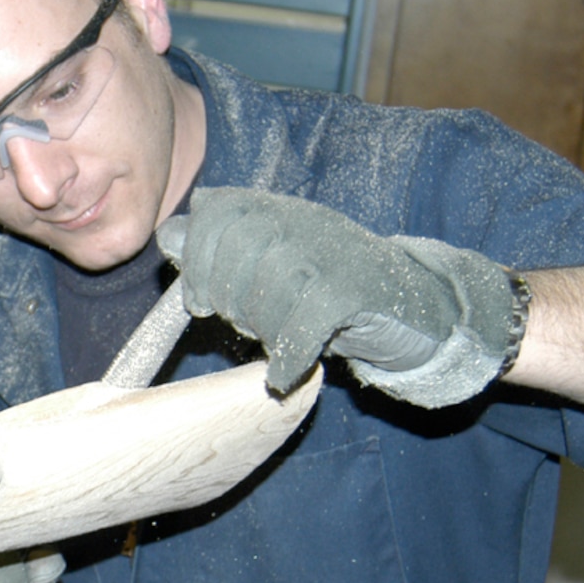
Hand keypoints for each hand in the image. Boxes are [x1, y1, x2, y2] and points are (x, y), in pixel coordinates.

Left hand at [158, 187, 525, 407]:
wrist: (415, 305)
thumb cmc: (328, 289)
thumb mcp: (271, 261)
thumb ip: (219, 247)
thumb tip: (169, 236)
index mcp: (274, 208)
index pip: (213, 214)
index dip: (197, 263)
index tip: (201, 301)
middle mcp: (300, 220)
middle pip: (232, 256)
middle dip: (229, 302)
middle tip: (247, 322)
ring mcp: (328, 253)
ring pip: (264, 294)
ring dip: (264, 330)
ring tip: (280, 337)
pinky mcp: (352, 292)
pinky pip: (300, 326)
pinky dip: (288, 358)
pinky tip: (286, 374)